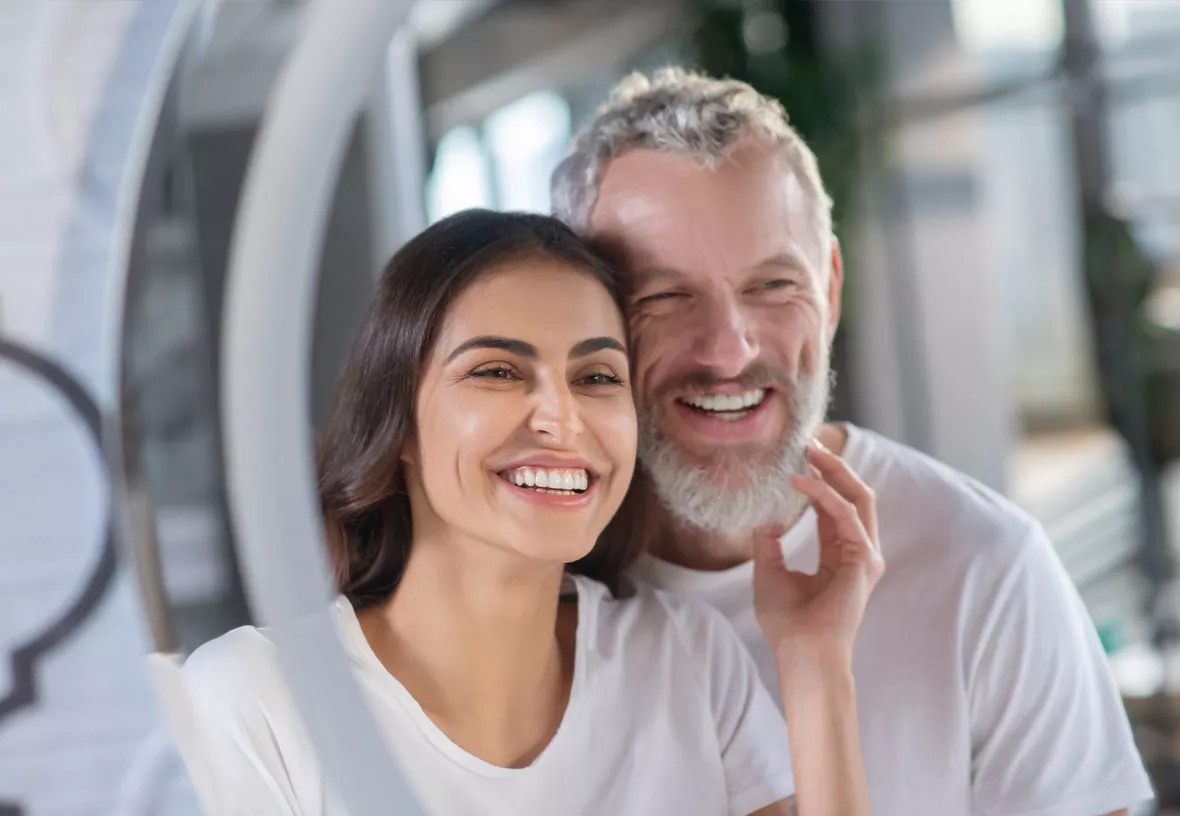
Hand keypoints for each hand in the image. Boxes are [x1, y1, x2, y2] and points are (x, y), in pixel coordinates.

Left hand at [753, 440, 883, 663]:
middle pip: (854, 495)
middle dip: (834, 466)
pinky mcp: (864, 559)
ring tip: (809, 450)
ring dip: (835, 470)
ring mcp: (865, 555)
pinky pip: (845, 514)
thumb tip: (764, 516)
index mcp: (839, 555)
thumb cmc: (788, 623)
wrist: (802, 654)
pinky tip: (800, 481)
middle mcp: (858, 552)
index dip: (820, 479)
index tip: (799, 456)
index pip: (834, 507)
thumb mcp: (769, 573)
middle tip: (808, 442)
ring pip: (858, 497)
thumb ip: (768, 543)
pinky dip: (823, 494)